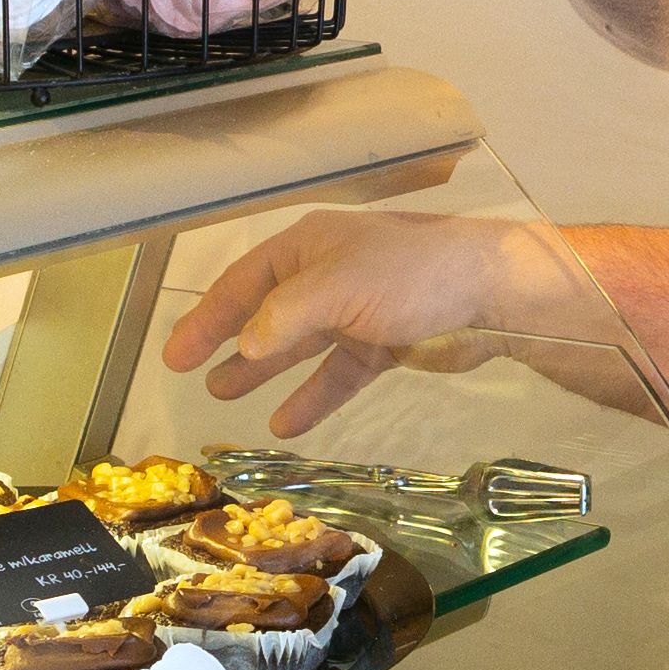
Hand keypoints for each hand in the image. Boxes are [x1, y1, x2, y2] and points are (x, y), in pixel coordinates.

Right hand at [161, 207, 562, 436]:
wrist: (493, 293)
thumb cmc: (411, 275)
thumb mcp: (338, 287)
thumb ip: (286, 316)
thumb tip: (246, 346)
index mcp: (310, 246)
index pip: (244, 282)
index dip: (207, 317)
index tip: (174, 354)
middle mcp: (329, 274)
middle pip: (266, 310)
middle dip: (228, 340)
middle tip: (190, 373)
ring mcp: (359, 310)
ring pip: (300, 344)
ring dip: (263, 369)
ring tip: (225, 393)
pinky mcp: (386, 343)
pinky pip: (338, 373)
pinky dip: (314, 396)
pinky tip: (287, 423)